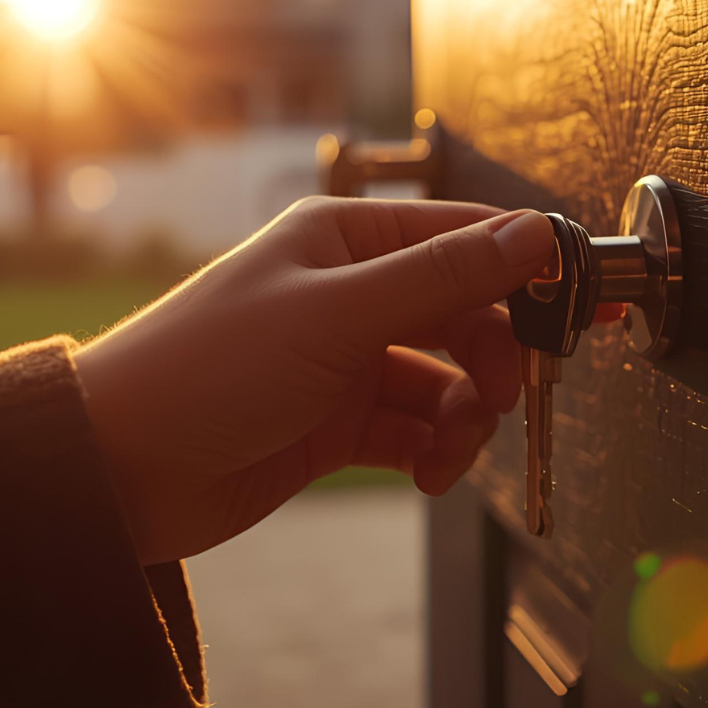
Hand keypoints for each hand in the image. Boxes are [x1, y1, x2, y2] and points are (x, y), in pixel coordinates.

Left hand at [75, 197, 618, 564]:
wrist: (121, 470)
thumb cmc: (208, 370)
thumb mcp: (336, 316)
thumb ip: (442, 277)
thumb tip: (533, 233)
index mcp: (346, 240)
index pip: (466, 239)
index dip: (530, 272)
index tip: (586, 307)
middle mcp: (351, 293)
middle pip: (465, 316)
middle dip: (493, 361)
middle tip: (502, 400)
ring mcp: (346, 359)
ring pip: (447, 380)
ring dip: (463, 419)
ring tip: (446, 454)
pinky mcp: (338, 421)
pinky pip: (416, 428)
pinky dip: (432, 451)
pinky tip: (426, 473)